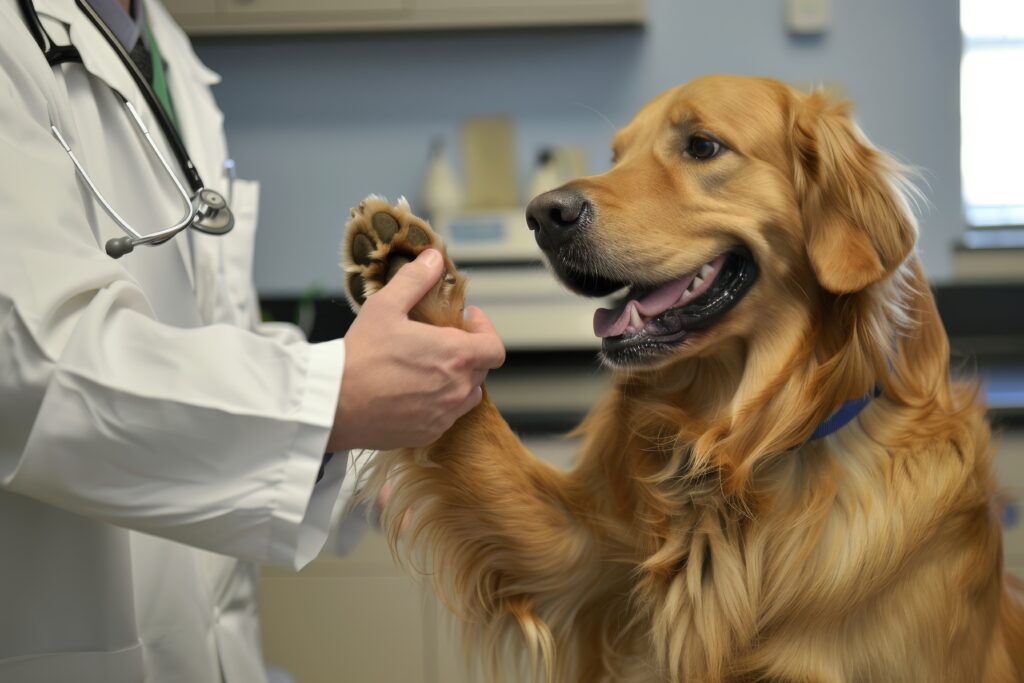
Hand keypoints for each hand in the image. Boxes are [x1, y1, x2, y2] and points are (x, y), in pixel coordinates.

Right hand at [327, 249, 504, 450]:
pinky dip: (439, 403)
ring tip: (430, 367)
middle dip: (468, 352)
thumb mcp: (386, 306)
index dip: (485, 331)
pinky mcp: (429, 432)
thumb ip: (415, 280)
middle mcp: (457, 388)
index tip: (467, 321)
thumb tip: (434, 259)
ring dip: (457, 380)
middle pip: (481, 370)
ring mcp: (445, 414)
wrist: (334, 404)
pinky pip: (446, 416)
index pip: (495, 348)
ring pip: (467, 395)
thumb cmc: (359, 357)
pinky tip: (413, 391)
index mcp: (456, 355)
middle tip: (442, 341)